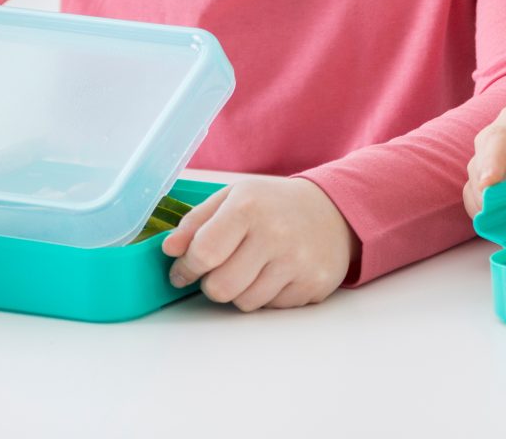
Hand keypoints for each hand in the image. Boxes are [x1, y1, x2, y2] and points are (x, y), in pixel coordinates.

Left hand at [163, 178, 356, 312]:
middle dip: (213, 284)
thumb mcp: (235, 197)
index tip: (184, 269)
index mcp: (249, 207)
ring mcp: (298, 262)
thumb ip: (196, 222)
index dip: (186, 268)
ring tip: (254, 268)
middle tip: (222, 270)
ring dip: (241, 291)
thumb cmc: (275, 205)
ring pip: (244, 303)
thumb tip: (170, 250)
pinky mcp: (314, 284)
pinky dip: (268, 295)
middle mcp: (275, 234)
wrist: (335, 211)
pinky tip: (278, 273)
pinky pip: (272, 307)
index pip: (203, 253)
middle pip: (220, 288)